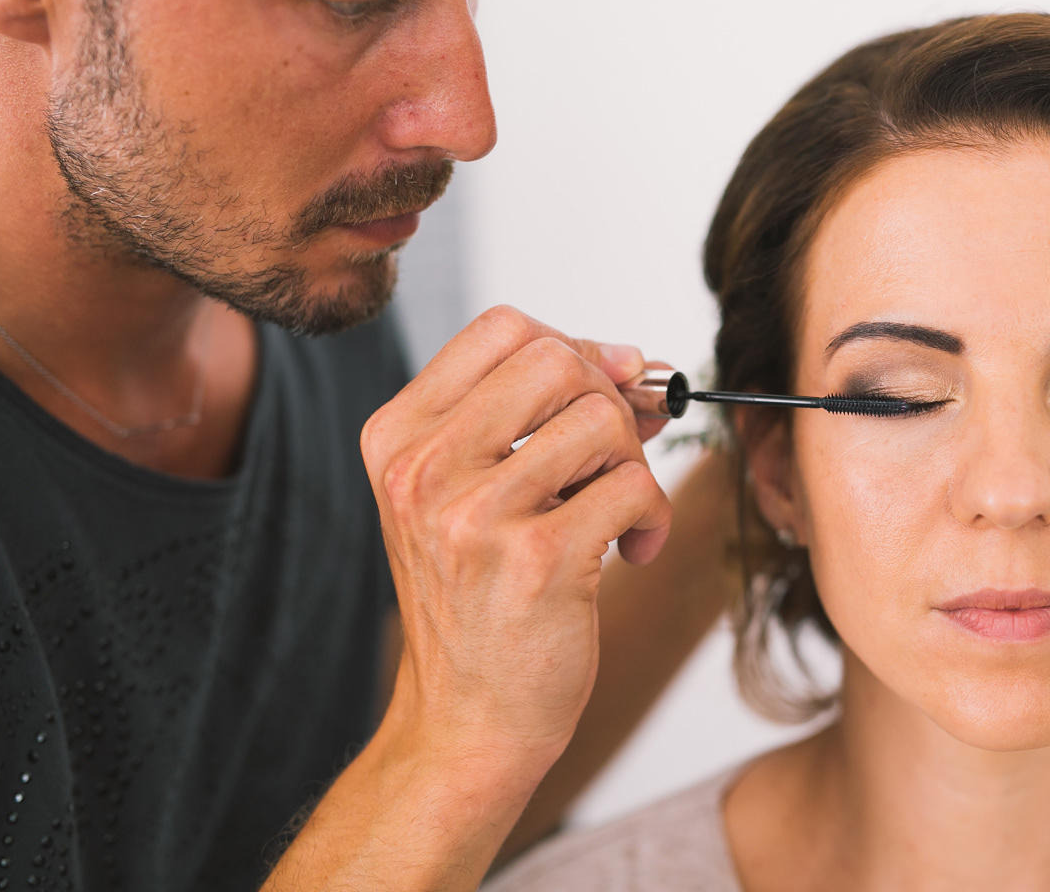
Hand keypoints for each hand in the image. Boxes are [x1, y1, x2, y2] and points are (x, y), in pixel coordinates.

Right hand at [359, 305, 672, 782]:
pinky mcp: (536, 562)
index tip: (601, 391)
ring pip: (601, 419)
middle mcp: (423, 469)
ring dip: (632, 465)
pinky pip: (632, 488)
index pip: (503, 328)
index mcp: (398, 438)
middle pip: (556, 359)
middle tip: (612, 459)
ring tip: (615, 514)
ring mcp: (474, 516)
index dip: (572, 346)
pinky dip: (651, 517)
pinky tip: (632, 551)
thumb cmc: (479, 600)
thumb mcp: (468, 493)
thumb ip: (530, 417)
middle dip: (607, 401)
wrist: (466, 720)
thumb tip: (629, 359)